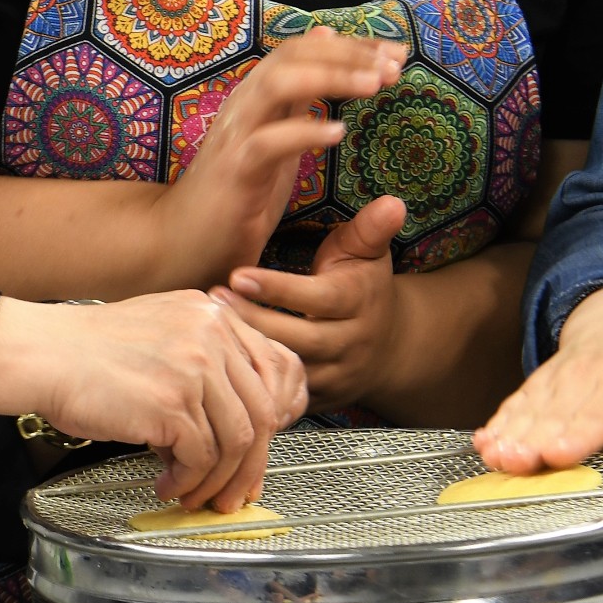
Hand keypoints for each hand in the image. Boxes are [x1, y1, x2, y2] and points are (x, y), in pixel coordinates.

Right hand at [0, 290, 307, 509]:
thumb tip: (232, 429)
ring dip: (217, 480)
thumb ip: (202, 364)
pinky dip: (187, 482)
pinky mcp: (172, 403)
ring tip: (193, 496)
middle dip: (251, 464)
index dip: (277, 418)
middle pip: (261, 411)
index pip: (275, 369)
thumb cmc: (88, 353)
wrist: (42, 354)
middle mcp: (211, 335)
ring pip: (236, 440)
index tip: (261, 451)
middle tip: (236, 494)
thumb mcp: (160, 333)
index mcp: (212, 315)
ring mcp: (194, 367)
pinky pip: (201, 457)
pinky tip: (167, 487)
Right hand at [150, 31, 405, 289]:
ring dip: (330, 78)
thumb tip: (324, 40)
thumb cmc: (236, 193)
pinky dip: (304, 132)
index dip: (351, 45)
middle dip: (349, 54)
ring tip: (374, 84)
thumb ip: (300, 95)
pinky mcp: (233, 172)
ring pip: (278, 85)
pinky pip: (268, 143)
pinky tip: (338, 133)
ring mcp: (235, 136)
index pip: (303, 49)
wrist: (182, 242)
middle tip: (395, 63)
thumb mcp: (277, 137)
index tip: (395, 52)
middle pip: (293, 56)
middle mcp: (244, 106)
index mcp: (256, 96)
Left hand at [215, 195, 407, 408]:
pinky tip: (224, 359)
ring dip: (247, 351)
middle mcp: (350, 343)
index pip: (317, 298)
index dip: (277, 289)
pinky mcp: (320, 399)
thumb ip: (371, 228)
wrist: (391, 347)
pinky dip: (254, 380)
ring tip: (209, 328)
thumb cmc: (364, 286)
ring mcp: (335, 376)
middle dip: (252, 320)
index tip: (237, 275)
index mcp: (358, 302)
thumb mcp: (368, 253)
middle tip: (213, 299)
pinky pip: (283, 395)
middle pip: (297, 339)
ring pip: (288, 370)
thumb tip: (392, 203)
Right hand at [470, 283, 602, 473]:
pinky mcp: (539, 388)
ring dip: (511, 434)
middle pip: (560, 415)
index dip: (581, 431)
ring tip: (494, 455)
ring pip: (533, 411)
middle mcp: (589, 380)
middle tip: (516, 462)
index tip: (561, 450)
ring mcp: (560, 383)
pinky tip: (484, 444)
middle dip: (535, 440)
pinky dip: (499, 423)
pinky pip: (517, 404)